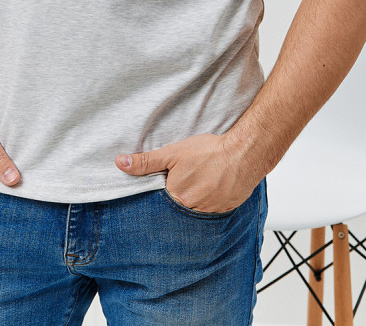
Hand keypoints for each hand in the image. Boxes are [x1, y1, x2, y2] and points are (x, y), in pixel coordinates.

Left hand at [115, 133, 257, 212]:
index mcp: (176, 199)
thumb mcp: (173, 153)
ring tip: (198, 184)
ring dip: (193, 201)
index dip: (159, 194)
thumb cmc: (210, 152)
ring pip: (194, 212)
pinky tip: (211, 188)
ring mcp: (210, 213)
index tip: (163, 186)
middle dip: (176, 199)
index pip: (158, 205)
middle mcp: (192, 211)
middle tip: (186, 182)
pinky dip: (208, 202)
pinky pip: (211, 212)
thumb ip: (146, 162)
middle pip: (176, 210)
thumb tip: (121, 163)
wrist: (244, 153)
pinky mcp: (224, 211)